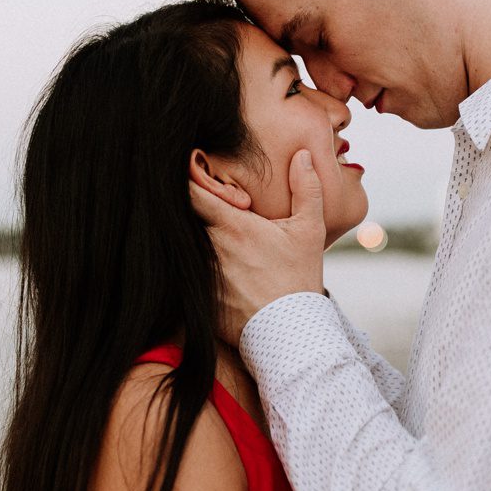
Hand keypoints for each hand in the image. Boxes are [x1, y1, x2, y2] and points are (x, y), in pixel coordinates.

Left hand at [187, 148, 327, 342]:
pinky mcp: (193, 298)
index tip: (193, 174)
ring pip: (181, 246)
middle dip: (188, 212)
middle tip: (198, 207)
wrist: (289, 336)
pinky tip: (206, 272)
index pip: (191, 191)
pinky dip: (188, 270)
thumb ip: (306, 189)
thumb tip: (301, 155)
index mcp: (231, 226)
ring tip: (201, 240)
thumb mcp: (308, 231)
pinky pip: (182, 276)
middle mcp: (208, 248)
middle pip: (183, 218)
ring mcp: (197, 275)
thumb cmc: (298, 281)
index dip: (189, 179)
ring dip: (188, 241)